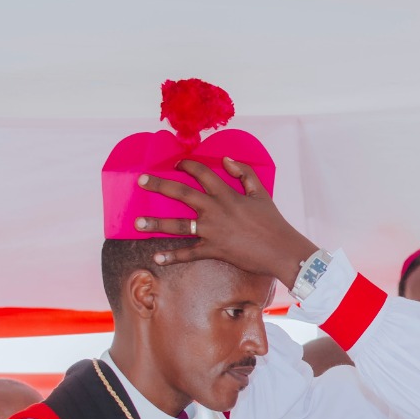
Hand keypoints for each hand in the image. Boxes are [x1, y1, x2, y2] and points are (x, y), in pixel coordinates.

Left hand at [134, 158, 318, 286]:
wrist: (282, 250)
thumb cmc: (274, 222)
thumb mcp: (261, 193)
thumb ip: (244, 173)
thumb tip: (225, 160)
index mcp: (227, 194)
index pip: (202, 173)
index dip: (188, 165)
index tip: (177, 163)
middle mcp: (215, 210)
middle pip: (181, 193)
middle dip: (159, 185)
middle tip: (141, 181)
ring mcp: (212, 231)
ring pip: (178, 225)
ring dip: (156, 224)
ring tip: (137, 224)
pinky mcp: (214, 250)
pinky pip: (189, 253)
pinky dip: (172, 257)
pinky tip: (156, 258)